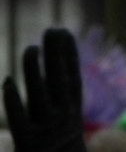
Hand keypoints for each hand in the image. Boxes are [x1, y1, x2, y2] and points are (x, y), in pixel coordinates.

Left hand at [2, 28, 87, 151]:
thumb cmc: (59, 147)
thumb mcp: (64, 124)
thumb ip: (57, 99)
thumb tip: (51, 69)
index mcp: (72, 111)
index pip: (72, 77)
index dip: (69, 54)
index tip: (65, 32)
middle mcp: (63, 118)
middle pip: (59, 81)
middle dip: (56, 54)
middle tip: (52, 29)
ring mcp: (46, 131)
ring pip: (40, 95)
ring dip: (35, 71)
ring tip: (31, 49)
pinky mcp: (28, 146)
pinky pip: (19, 120)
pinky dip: (14, 101)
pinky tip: (8, 82)